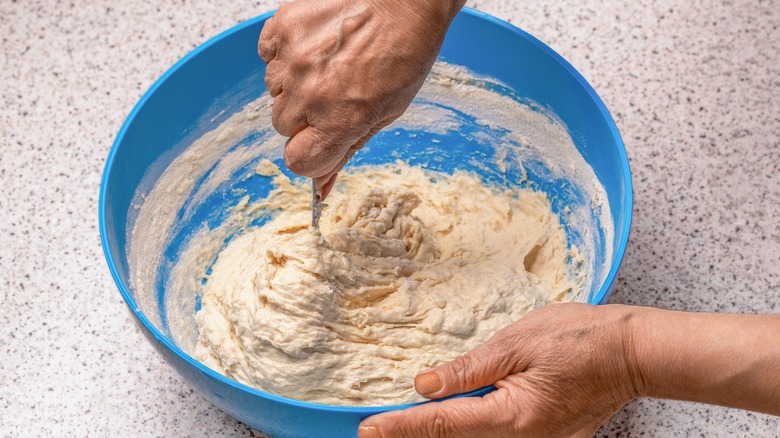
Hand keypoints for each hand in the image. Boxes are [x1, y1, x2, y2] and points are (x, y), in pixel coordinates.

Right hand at [258, 0, 463, 198]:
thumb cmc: (406, 52)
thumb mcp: (386, 112)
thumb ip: (347, 149)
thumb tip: (320, 188)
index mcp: (340, 121)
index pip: (298, 162)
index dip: (311, 153)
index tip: (322, 139)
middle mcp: (310, 93)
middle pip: (282, 126)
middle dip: (305, 116)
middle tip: (335, 90)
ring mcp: (293, 59)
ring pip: (274, 91)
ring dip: (295, 82)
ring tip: (330, 61)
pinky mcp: (283, 27)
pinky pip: (268, 55)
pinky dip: (286, 52)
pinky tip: (317, 43)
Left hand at [358, 303, 643, 437]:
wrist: (632, 354)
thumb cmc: (582, 338)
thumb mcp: (517, 343)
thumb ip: (468, 369)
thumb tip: (424, 385)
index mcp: (513, 416)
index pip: (442, 424)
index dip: (402, 427)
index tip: (369, 430)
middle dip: (414, 436)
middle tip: (374, 431)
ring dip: (438, 434)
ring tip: (401, 425)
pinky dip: (465, 430)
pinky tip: (445, 419)